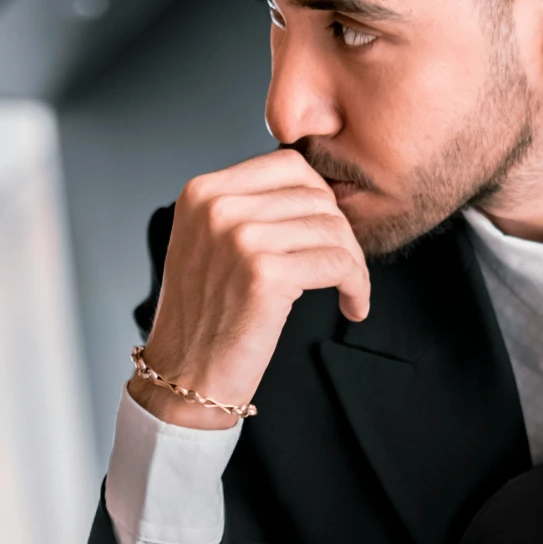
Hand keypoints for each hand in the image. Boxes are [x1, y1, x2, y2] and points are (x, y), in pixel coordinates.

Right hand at [130, 149, 370, 430]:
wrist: (186, 378)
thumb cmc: (204, 320)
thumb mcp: (209, 245)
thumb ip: (248, 209)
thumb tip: (315, 192)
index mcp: (203, 193)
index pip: (289, 165)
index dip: (321, 198)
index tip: (327, 232)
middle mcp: (217, 207)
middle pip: (315, 195)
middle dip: (341, 233)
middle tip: (344, 267)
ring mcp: (240, 238)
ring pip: (332, 229)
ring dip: (353, 263)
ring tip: (349, 289)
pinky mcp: (265, 274)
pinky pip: (338, 264)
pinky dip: (357, 285)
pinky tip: (353, 305)